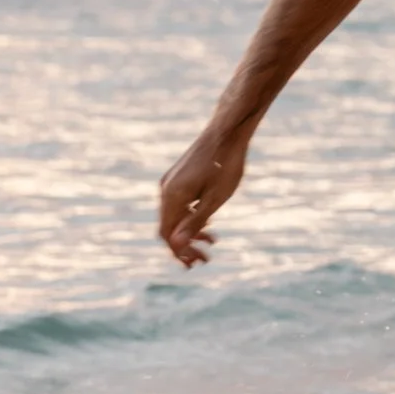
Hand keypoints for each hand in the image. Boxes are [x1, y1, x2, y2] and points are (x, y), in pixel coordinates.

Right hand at [159, 122, 250, 264]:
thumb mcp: (215, 198)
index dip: (180, 252)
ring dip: (189, 231)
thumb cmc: (226, 164)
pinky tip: (208, 221)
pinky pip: (178, 203)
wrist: (227, 130)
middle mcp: (166, 189)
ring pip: (174, 215)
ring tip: (211, 241)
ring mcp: (171, 181)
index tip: (197, 263)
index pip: (167, 234)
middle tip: (204, 259)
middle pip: (168, 227)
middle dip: (185, 245)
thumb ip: (195, 222)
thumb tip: (176, 245)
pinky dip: (190, 216)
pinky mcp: (178, 176)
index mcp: (172, 196)